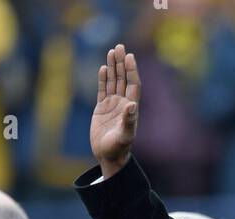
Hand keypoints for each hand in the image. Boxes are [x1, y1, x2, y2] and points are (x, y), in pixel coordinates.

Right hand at [90, 44, 139, 176]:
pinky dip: (103, 79)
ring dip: (113, 67)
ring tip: (112, 51)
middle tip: (120, 46)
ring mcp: (112, 105)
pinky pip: (102, 90)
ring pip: (113, 81)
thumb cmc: (118, 149)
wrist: (108, 157)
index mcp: (131, 108)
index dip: (132, 70)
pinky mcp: (101, 108)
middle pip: (123, 78)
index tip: (130, 56)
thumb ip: (128, 121)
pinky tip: (103, 68)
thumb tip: (131, 105)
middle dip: (122, 63)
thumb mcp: (125, 136)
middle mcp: (122, 103)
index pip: (133, 84)